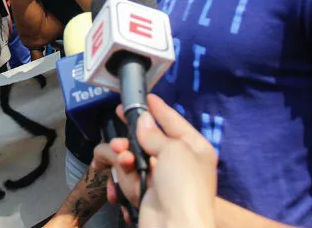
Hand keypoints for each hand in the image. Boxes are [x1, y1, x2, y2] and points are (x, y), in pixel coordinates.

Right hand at [91, 94, 216, 227]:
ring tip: (121, 155)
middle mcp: (179, 162)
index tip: (145, 96)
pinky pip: (127, 174)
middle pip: (150, 138)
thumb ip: (155, 133)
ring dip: (123, 153)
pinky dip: (119, 173)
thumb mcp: (174, 150)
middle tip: (117, 115)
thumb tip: (143, 120)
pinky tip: (116, 171)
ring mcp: (161, 178)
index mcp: (195, 148)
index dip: (159, 108)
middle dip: (133, 132)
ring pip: (134, 155)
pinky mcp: (145, 192)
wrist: (175, 227)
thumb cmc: (182, 185)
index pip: (174, 121)